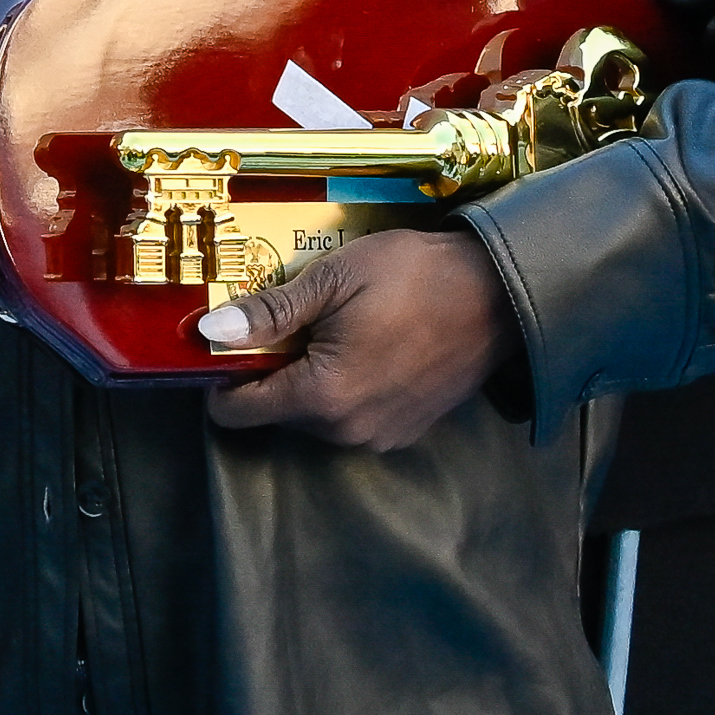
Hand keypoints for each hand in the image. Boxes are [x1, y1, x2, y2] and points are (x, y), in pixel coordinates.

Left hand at [198, 227, 518, 451]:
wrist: (502, 292)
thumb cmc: (417, 278)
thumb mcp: (332, 281)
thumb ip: (270, 314)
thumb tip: (212, 332)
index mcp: (322, 398)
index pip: (238, 411)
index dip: (222, 377)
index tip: (228, 343)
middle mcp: (347, 431)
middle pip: (275, 412)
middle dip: (271, 371)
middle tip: (289, 321)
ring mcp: (380, 436)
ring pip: (312, 416)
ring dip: (308, 378)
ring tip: (332, 329)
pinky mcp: (405, 431)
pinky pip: (350, 417)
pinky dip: (344, 388)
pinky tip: (364, 345)